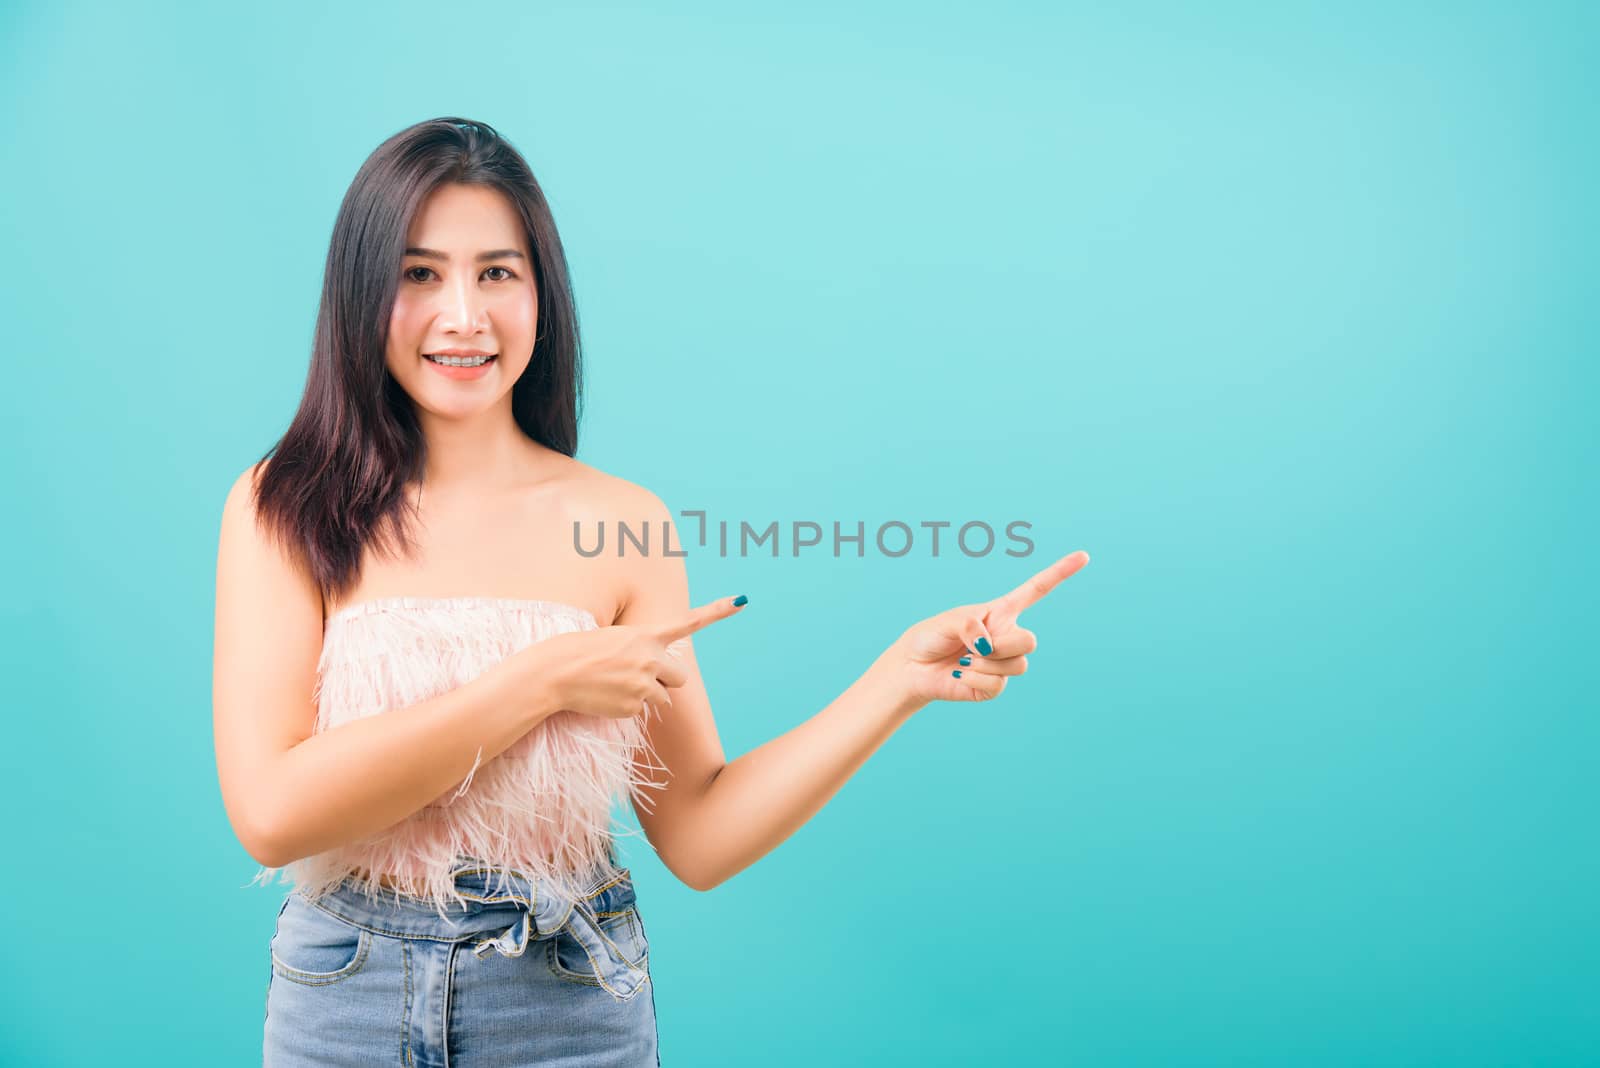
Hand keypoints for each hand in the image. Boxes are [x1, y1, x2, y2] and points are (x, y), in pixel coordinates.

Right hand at [508, 595, 747, 721]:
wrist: (554, 673)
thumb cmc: (579, 652)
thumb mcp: (613, 640)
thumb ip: (640, 652)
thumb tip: (659, 686)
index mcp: (645, 634)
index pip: (689, 623)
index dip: (718, 611)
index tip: (742, 600)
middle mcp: (650, 658)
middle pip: (680, 677)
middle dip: (667, 681)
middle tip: (640, 678)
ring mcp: (643, 684)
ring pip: (662, 699)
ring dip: (646, 696)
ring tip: (614, 686)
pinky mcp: (633, 706)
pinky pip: (639, 712)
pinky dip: (626, 707)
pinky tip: (605, 697)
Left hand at [883, 550, 1089, 706]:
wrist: (913, 667)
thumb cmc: (930, 636)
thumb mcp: (949, 620)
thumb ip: (970, 624)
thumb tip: (987, 645)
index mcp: (1000, 612)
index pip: (1035, 591)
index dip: (1060, 573)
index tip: (1083, 556)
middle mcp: (1006, 636)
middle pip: (1030, 641)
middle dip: (1004, 645)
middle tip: (976, 647)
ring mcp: (1002, 662)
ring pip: (1019, 664)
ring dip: (986, 663)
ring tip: (964, 660)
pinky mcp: (993, 685)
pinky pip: (999, 684)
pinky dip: (977, 678)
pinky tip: (961, 673)